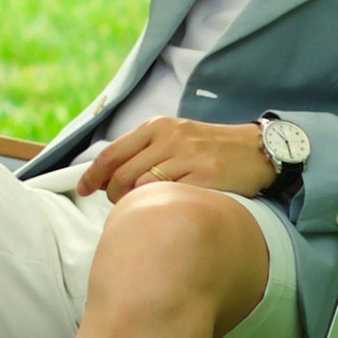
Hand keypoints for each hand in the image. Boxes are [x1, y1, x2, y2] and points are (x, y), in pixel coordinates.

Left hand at [75, 117, 276, 199]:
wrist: (255, 150)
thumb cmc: (209, 147)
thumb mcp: (174, 136)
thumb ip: (143, 150)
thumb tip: (106, 174)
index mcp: (157, 127)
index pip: (112, 152)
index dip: (92, 174)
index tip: (82, 189)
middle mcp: (170, 138)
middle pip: (122, 174)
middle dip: (112, 194)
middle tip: (118, 204)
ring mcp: (188, 156)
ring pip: (141, 186)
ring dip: (133, 203)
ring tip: (141, 208)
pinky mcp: (206, 176)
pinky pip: (169, 196)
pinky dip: (159, 206)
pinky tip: (163, 210)